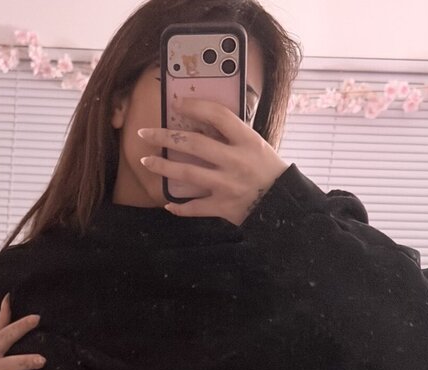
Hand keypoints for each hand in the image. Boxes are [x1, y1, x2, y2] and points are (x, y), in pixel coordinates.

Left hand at [138, 95, 289, 225]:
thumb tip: (202, 122)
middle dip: (165, 136)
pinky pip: (196, 207)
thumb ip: (233, 136)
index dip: (195, 106)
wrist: (283, 205)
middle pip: (194, 144)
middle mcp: (235, 161)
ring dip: (164, 166)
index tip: (176, 103)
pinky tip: (168, 203)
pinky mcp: (223, 207)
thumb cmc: (268, 171)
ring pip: (188, 173)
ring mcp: (227, 185)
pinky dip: (180, 207)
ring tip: (146, 161)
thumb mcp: (257, 146)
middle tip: (145, 133)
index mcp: (247, 141)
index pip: (218, 116)